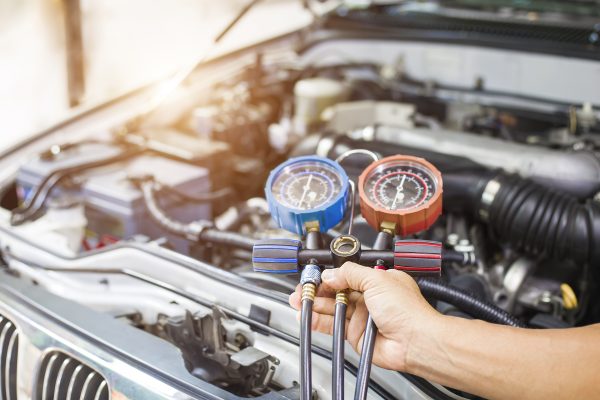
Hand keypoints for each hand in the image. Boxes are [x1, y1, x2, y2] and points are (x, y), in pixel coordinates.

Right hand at [289, 262, 441, 371]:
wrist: (415, 341)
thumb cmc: (408, 311)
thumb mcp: (376, 280)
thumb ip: (350, 274)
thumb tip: (331, 273)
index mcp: (377, 280)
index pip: (346, 274)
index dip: (329, 275)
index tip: (314, 276)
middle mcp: (369, 297)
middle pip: (336, 291)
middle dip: (317, 290)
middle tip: (302, 290)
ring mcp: (361, 316)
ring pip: (332, 308)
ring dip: (315, 304)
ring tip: (300, 302)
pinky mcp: (355, 334)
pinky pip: (333, 325)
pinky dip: (319, 321)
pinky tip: (308, 317)